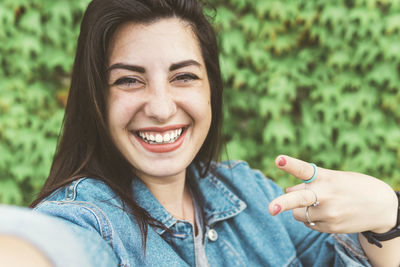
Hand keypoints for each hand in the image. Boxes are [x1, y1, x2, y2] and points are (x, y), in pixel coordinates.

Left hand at [268, 155, 397, 233]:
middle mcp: (326, 195)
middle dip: (283, 203)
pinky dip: (311, 219)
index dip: (290, 164)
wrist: (381, 206)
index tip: (278, 160)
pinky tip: (327, 213)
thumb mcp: (332, 179)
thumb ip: (309, 183)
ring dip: (300, 210)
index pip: (304, 169)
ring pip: (298, 214)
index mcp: (325, 177)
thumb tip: (287, 189)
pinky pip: (309, 224)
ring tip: (318, 205)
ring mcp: (329, 213)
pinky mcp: (331, 227)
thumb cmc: (351, 187)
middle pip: (299, 199)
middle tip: (270, 208)